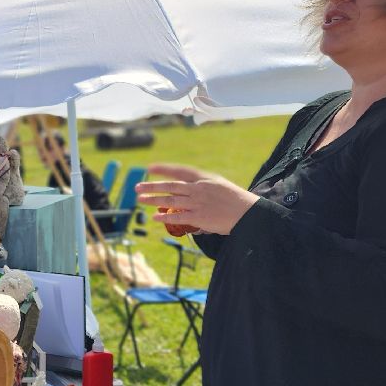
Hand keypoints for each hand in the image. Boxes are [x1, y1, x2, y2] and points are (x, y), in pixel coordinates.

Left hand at [136, 163, 257, 235]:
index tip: (150, 167)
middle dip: (151, 186)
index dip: (164, 169)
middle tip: (137, 187)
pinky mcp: (199, 218)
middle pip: (170, 186)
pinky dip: (164, 216)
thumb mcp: (218, 184)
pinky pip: (177, 216)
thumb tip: (185, 189)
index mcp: (204, 178)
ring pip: (170, 201)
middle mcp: (198, 189)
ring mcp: (197, 203)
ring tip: (140, 199)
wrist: (248, 213)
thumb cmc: (234, 199)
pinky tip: (155, 216)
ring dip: (153, 200)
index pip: (180, 171)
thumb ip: (200, 185)